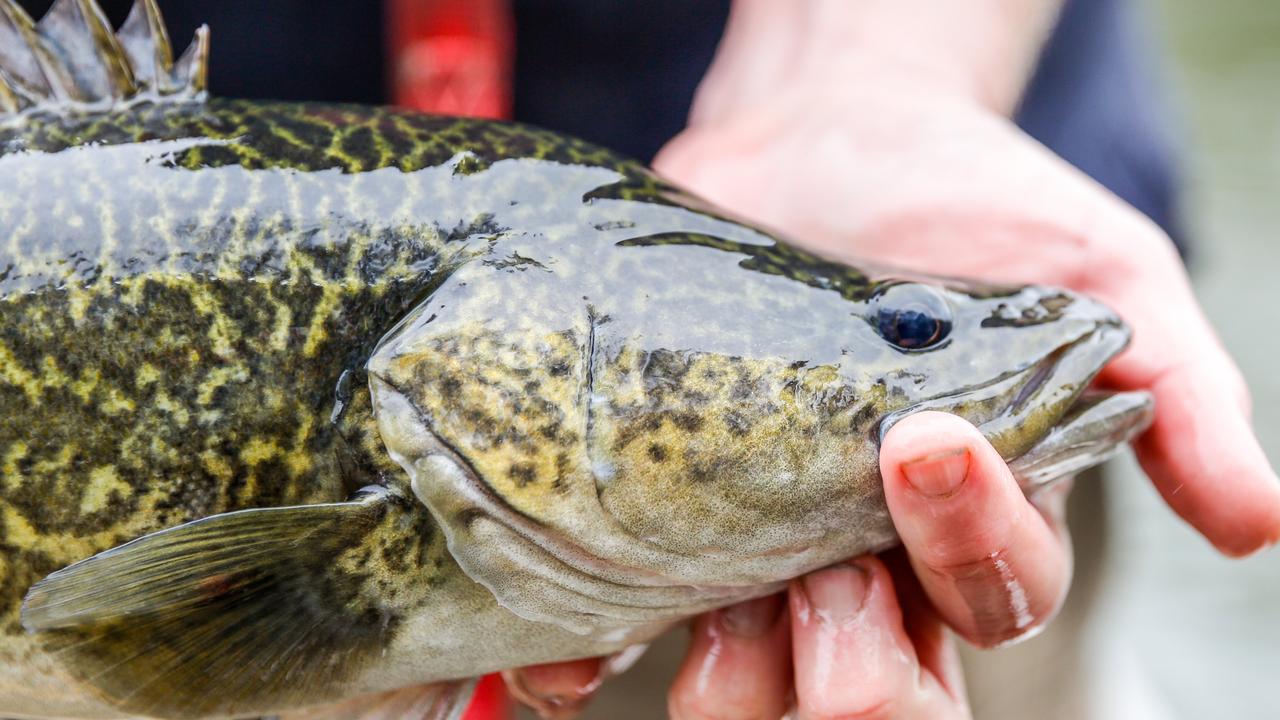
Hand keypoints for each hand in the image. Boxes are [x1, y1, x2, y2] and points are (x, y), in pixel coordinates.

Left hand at [507, 2, 1279, 714]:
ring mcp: (756, 541)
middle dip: (856, 672)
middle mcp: (866, 557)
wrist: (824, 135)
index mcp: (975, 523)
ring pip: (754, 688)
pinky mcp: (662, 510)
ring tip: (718, 593)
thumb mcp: (1099, 275)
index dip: (968, 550)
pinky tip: (578, 649)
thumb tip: (1260, 520)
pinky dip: (599, 655)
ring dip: (735, 677)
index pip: (993, 600)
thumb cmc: (971, 204)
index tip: (925, 442)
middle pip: (876, 693)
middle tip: (822, 575)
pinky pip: (629, 623)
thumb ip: (1178, 393)